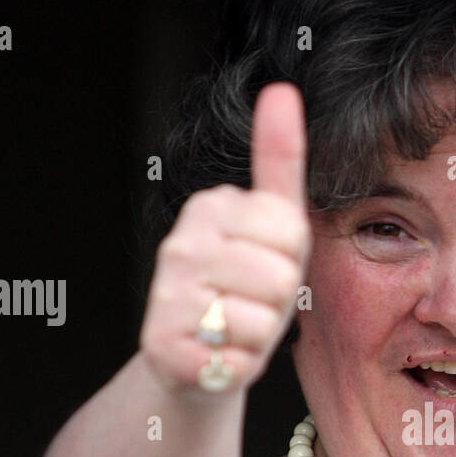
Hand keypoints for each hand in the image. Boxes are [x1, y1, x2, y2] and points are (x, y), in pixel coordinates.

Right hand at [139, 82, 311, 395]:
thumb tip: (282, 90)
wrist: (195, 358)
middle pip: (280, 277)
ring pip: (261, 320)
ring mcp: (168, 295)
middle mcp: (181, 244)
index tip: (263, 265)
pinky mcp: (164, 345)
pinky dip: (239, 367)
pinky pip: (239, 359)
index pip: (291, 233)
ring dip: (258, 336)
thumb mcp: (272, 225)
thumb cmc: (244, 287)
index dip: (291, 261)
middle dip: (277, 302)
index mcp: (210, 207)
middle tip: (248, 303)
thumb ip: (279, 161)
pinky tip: (217, 356)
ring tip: (232, 329)